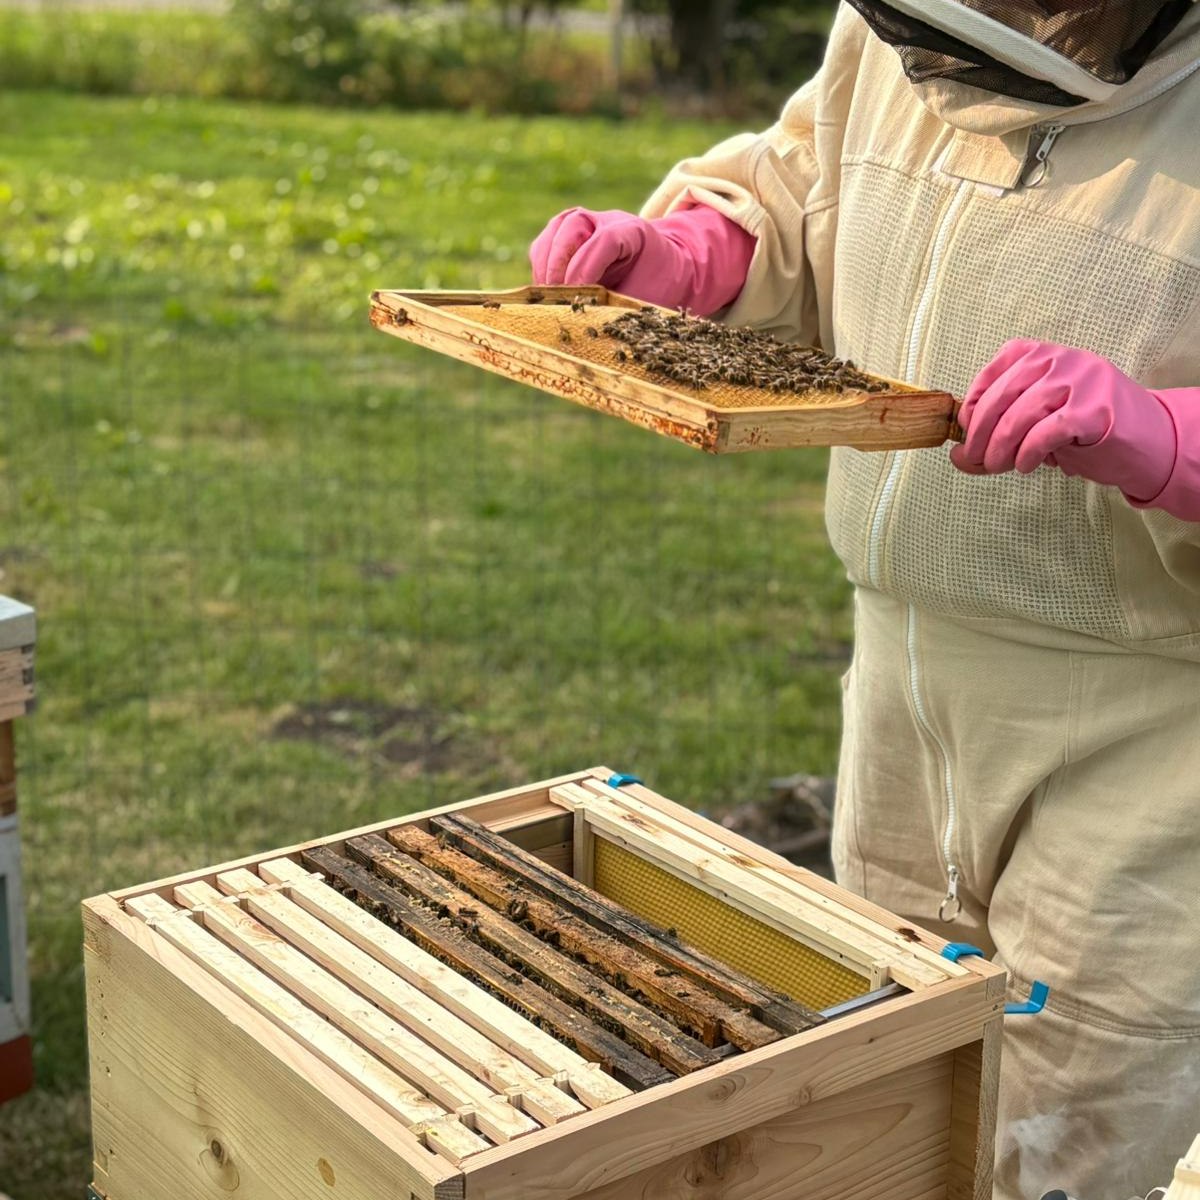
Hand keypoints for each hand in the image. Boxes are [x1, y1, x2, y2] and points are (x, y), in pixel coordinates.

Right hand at [529, 204, 754, 316]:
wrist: (661, 271)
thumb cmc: (653, 287)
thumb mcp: (645, 297)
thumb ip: (618, 305)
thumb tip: (586, 322)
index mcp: (633, 230)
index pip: (605, 240)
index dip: (586, 267)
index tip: (575, 295)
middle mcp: (605, 219)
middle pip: (572, 227)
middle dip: (559, 265)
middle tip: (556, 298)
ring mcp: (584, 224)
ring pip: (554, 233)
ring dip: (545, 266)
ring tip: (547, 298)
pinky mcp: (565, 235)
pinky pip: (544, 245)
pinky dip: (540, 268)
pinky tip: (545, 293)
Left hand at [950, 339, 1177, 503]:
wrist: (1148, 440)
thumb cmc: (1086, 430)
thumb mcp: (1037, 423)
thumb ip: (998, 434)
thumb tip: (958, 458)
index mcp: (1043, 354)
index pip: (994, 371)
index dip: (973, 405)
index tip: (967, 432)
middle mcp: (1061, 360)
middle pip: (1001, 396)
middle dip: (981, 434)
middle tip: (977, 460)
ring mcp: (1079, 381)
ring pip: (1019, 415)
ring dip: (1000, 448)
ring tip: (1000, 466)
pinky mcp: (1093, 410)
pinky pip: (1045, 433)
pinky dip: (1027, 453)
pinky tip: (1026, 465)